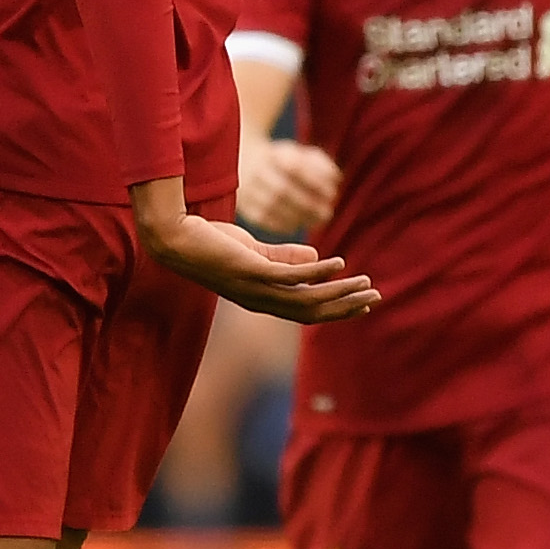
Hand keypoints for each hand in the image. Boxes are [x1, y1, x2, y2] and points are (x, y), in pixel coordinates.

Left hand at [132, 185, 378, 323]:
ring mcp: (255, 287)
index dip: (336, 309)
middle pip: (312, 311)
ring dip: (338, 292)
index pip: (306, 310)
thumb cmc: (209, 242)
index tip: (362, 303)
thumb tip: (316, 255)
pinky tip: (338, 263)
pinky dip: (317, 272)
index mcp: (262, 297)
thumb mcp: (251, 251)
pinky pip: (290, 277)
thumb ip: (284, 256)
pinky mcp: (249, 270)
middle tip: (374, 297)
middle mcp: (260, 299)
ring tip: (363, 282)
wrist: (175, 237)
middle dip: (345, 306)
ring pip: (305, 299)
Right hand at [237, 138, 339, 237]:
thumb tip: (336, 179)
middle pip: (282, 190)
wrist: (248, 162)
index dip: (315, 183)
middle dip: (308, 205)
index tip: (332, 193)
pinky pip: (263, 219)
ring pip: (271, 206)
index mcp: (273, 154)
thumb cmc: (286, 161)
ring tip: (315, 221)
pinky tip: (297, 224)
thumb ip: (322, 165)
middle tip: (326, 214)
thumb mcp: (303, 155)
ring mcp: (247, 188)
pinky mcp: (244, 206)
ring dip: (298, 217)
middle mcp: (256, 170)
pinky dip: (283, 224)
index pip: (295, 168)